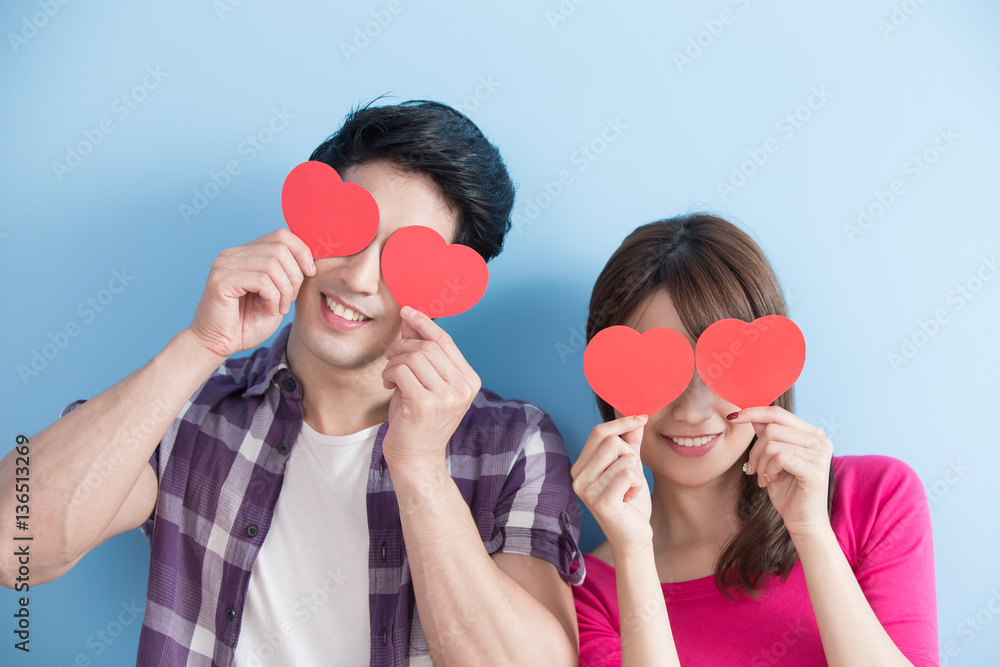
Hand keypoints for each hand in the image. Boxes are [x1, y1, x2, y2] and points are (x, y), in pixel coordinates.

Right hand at [188, 229, 315, 357]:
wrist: (218, 345)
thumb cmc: (246, 323)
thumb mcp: (276, 295)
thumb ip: (288, 274)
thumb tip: (311, 259)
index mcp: (246, 253)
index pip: (281, 235)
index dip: (302, 251)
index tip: (310, 273)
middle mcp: (232, 254)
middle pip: (280, 248)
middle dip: (294, 276)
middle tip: (290, 299)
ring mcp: (224, 265)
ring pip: (272, 264)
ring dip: (284, 290)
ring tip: (279, 307)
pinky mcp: (220, 280)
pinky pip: (261, 280)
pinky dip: (272, 297)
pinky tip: (268, 309)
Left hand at [381, 307, 480, 476]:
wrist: (417, 459)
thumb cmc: (418, 421)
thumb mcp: (425, 383)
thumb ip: (422, 353)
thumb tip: (411, 318)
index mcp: (469, 381)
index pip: (446, 342)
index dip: (425, 323)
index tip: (407, 312)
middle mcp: (463, 388)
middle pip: (428, 347)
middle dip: (403, 346)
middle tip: (390, 356)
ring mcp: (446, 397)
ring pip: (414, 357)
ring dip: (394, 361)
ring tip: (390, 375)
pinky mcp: (425, 404)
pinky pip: (402, 370)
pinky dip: (390, 373)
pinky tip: (388, 384)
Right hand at [571, 415, 652, 554]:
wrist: (633, 537)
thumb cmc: (629, 502)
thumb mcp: (630, 467)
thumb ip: (631, 443)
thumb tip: (638, 417)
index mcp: (580, 467)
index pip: (598, 432)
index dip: (621, 423)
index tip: (642, 418)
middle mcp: (578, 477)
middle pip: (612, 441)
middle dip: (631, 455)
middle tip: (630, 476)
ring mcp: (587, 491)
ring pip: (624, 458)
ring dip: (636, 474)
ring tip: (628, 491)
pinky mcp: (602, 502)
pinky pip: (629, 475)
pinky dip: (637, 485)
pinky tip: (629, 498)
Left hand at [730, 406, 833, 539]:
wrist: (802, 520)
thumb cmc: (788, 489)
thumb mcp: (773, 458)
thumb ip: (768, 435)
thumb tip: (752, 415)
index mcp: (812, 433)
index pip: (778, 413)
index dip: (753, 412)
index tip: (733, 416)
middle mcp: (820, 440)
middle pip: (772, 429)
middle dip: (755, 449)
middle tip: (753, 468)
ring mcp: (820, 455)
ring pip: (773, 444)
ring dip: (761, 463)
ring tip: (765, 476)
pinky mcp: (815, 471)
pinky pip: (780, 458)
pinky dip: (769, 469)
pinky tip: (772, 480)